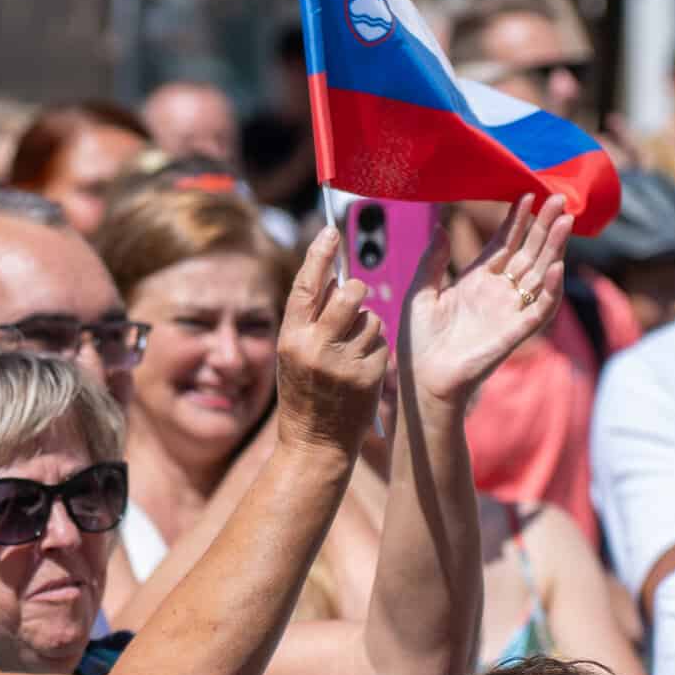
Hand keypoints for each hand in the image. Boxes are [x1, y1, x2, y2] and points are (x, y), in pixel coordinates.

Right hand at [269, 225, 389, 457]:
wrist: (315, 445)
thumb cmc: (304, 393)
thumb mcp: (294, 354)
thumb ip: (309, 318)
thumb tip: (332, 277)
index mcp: (291, 337)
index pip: (308, 284)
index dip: (320, 253)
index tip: (330, 230)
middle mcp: (316, 347)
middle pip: (350, 293)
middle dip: (356, 291)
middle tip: (355, 296)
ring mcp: (344, 362)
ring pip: (372, 317)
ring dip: (368, 325)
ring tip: (352, 349)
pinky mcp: (370, 376)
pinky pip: (382, 343)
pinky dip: (376, 349)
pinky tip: (362, 369)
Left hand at [404, 196, 569, 403]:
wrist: (422, 379)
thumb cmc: (417, 342)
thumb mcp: (420, 293)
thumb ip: (432, 261)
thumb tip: (441, 227)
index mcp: (476, 281)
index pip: (504, 244)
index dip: (517, 221)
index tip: (527, 195)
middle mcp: (497, 293)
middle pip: (528, 253)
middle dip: (543, 226)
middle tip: (558, 198)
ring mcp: (509, 311)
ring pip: (539, 274)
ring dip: (554, 248)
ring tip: (565, 221)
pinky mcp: (516, 333)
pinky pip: (540, 310)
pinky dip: (551, 291)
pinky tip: (557, 267)